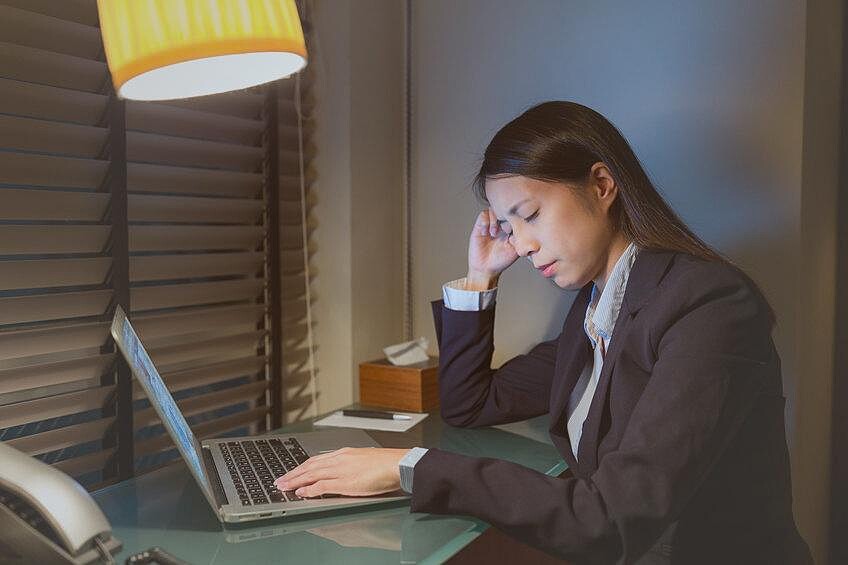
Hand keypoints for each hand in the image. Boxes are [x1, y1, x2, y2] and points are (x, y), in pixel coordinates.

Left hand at [274, 447, 408, 496]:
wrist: (399, 464)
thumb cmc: (387, 464)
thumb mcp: (364, 461)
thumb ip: (351, 465)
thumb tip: (343, 473)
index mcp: (345, 453)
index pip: (317, 459)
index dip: (301, 466)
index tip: (292, 471)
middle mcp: (340, 459)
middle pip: (310, 465)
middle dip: (293, 473)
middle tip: (280, 480)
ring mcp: (342, 469)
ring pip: (312, 474)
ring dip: (295, 481)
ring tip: (284, 486)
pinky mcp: (346, 481)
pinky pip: (322, 485)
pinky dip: (309, 489)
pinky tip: (301, 492)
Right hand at [467, 209, 518, 288]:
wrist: (486, 268)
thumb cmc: (501, 260)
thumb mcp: (515, 250)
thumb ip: (520, 238)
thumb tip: (524, 228)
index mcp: (512, 228)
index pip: (516, 215)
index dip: (516, 218)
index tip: (514, 230)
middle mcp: (502, 224)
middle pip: (505, 209)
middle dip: (506, 218)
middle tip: (505, 231)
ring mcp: (491, 224)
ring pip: (494, 209)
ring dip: (495, 221)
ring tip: (494, 234)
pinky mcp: (480, 226)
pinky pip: (483, 215)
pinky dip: (485, 222)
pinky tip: (486, 233)